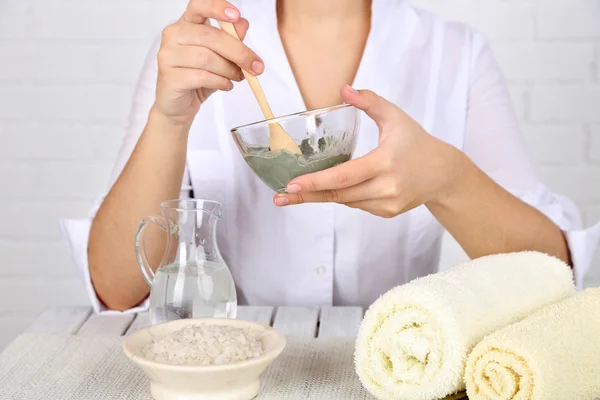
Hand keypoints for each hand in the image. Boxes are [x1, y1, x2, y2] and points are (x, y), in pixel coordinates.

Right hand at [154, 0, 263, 124]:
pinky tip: (226, 86)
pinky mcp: (169, 77)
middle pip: (211, 36)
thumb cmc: (199, 77)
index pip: (198, 5)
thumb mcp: (221, 57)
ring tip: (237, 77)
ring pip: (207, 58)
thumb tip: (243, 23)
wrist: (179, 105)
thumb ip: (231, 39)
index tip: (236, 16)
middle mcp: (173, 35)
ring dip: (229, 70)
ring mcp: (167, 55)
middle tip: (256, 67)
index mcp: (187, 24)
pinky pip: (201, 76)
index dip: (217, 7)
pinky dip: (220, 82)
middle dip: (239, 52)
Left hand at [273, 85, 466, 217]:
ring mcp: (387, 203)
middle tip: (280, 197)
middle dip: (307, 196)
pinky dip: (345, 196)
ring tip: (296, 193)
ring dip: (323, 195)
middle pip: (338, 195)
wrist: (443, 174)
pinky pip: (357, 204)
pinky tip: (336, 188)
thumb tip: (343, 89)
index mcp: (385, 162)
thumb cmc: (417, 142)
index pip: (344, 176)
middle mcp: (386, 187)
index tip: (292, 186)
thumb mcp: (396, 117)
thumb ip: (370, 102)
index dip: (316, 182)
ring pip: (346, 201)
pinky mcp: (387, 212)